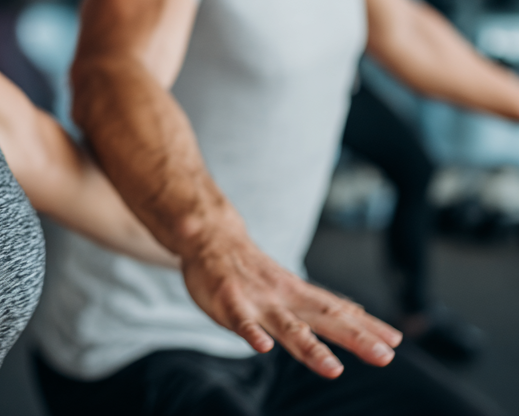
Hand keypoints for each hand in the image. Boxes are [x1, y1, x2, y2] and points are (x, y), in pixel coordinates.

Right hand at [179, 209, 401, 377]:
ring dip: (310, 348)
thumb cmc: (251, 268)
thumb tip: (359, 313)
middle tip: (385, 356)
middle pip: (324, 319)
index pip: (338, 310)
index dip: (367, 326)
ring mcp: (257, 300)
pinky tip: (262, 348)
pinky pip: (241, 321)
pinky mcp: (229, 301)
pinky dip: (252, 334)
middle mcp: (284, 296)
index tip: (395, 342)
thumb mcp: (290, 284)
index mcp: (299, 293)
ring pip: (287, 326)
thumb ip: (320, 302)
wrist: (209, 236)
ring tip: (333, 370)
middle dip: (355, 338)